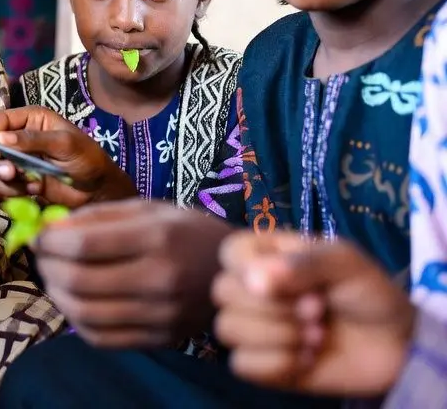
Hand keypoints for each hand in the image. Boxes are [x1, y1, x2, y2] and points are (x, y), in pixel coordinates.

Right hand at [0, 106, 135, 207]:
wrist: (97, 189)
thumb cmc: (87, 158)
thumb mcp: (64, 143)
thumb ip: (33, 140)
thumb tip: (0, 138)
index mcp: (30, 119)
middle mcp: (18, 137)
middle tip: (8, 171)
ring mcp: (17, 160)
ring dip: (2, 176)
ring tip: (24, 181)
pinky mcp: (18, 180)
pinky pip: (0, 185)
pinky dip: (11, 190)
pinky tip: (33, 190)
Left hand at [34, 199, 230, 347]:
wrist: (234, 274)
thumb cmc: (185, 232)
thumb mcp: (148, 208)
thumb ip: (98, 216)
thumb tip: (50, 230)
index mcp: (156, 238)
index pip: (84, 245)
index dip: (49, 242)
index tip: (38, 237)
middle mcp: (161, 278)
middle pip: (79, 281)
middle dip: (47, 268)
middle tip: (40, 258)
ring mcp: (162, 314)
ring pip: (86, 314)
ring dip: (56, 296)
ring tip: (53, 279)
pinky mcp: (161, 338)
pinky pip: (103, 338)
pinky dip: (77, 321)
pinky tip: (74, 303)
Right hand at [212, 232, 413, 396]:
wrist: (396, 345)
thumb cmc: (366, 290)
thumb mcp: (344, 261)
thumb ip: (301, 263)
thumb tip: (254, 280)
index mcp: (264, 254)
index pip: (229, 253)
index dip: (252, 268)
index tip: (295, 279)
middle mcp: (251, 289)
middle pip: (222, 292)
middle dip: (274, 307)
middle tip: (317, 310)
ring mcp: (254, 328)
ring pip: (227, 329)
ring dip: (278, 335)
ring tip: (316, 335)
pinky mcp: (262, 365)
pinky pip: (241, 364)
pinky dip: (277, 364)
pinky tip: (307, 359)